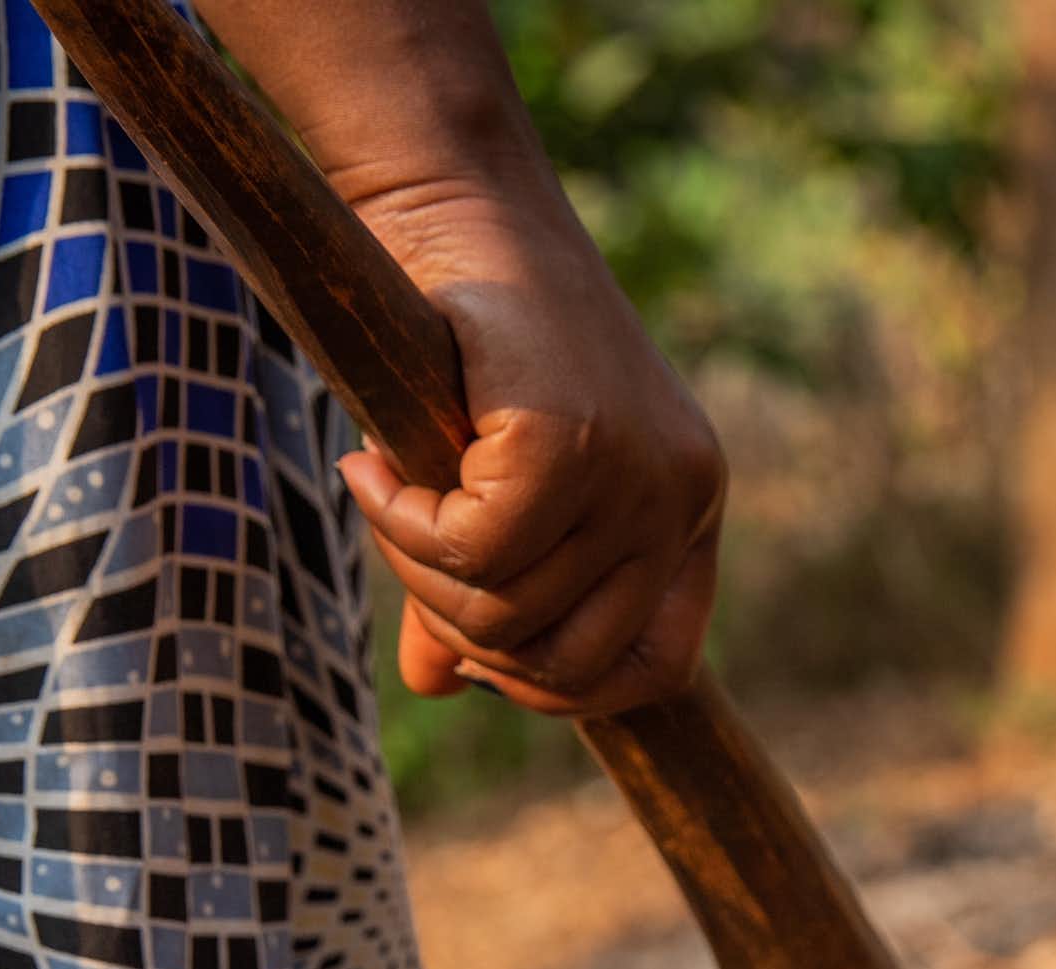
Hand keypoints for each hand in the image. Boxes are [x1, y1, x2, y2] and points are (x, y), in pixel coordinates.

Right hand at [335, 190, 724, 718]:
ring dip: (420, 571)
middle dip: (472, 636)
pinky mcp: (570, 442)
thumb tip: (435, 686)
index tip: (483, 648)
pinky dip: (402, 527)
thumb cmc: (465, 336)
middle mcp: (681, 498)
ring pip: (510, 614)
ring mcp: (636, 473)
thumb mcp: (488, 476)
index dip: (564, 688)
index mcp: (686, 513)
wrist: (447, 193)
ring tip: (385, 494)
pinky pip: (472, 554)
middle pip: (573, 661)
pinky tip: (369, 468)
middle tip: (408, 554)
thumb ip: (479, 584)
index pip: (659, 669)